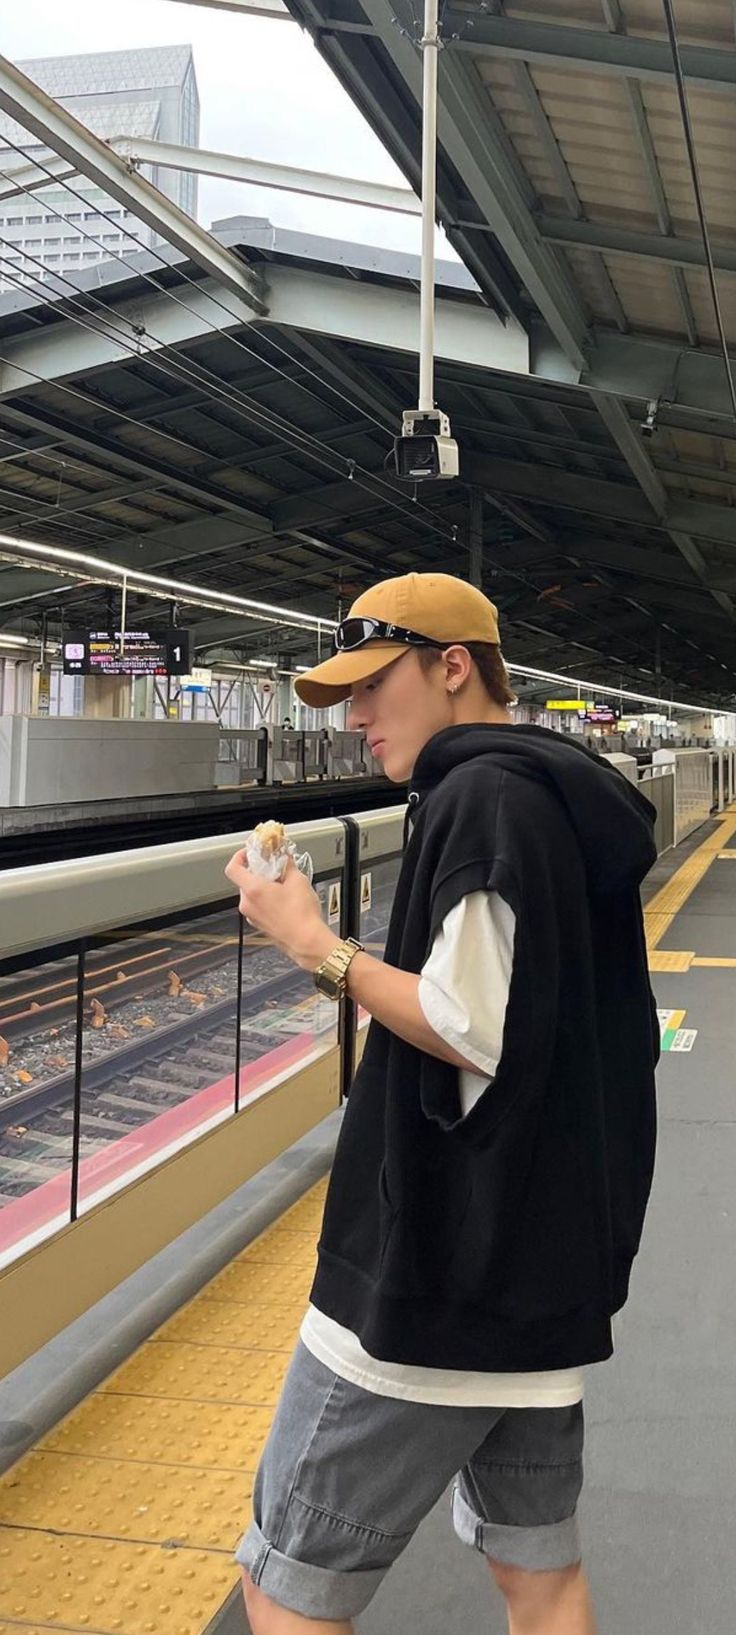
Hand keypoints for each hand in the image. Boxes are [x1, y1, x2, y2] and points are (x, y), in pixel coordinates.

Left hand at [224, 852, 338, 971]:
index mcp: (253, 890)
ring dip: (264, 886)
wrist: (307, 942)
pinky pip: (258, 906)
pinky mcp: (260, 925)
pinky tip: (284, 899)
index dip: (239, 856)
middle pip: (244, 880)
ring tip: (284, 885)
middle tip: (274, 867)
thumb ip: (288, 865)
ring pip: (252, 894)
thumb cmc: (301, 917)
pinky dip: (267, 899)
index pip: (233, 868)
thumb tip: (285, 857)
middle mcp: (248, 904)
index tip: (250, 852)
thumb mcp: (298, 880)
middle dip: (259, 872)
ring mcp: (252, 916)